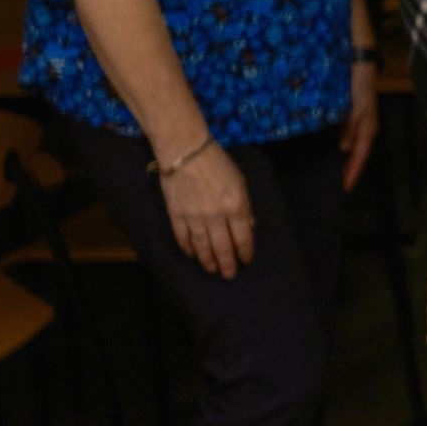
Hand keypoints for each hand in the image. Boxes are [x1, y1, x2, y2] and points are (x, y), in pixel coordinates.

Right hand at [159, 142, 253, 278]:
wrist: (185, 151)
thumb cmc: (217, 163)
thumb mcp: (240, 182)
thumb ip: (245, 206)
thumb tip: (250, 227)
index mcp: (235, 207)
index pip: (243, 238)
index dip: (245, 253)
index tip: (246, 261)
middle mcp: (216, 216)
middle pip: (223, 248)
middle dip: (227, 264)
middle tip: (229, 275)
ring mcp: (194, 217)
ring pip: (202, 247)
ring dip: (208, 262)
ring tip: (212, 270)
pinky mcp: (176, 214)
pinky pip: (182, 238)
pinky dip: (188, 249)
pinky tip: (193, 255)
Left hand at [340, 60, 380, 191]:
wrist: (357, 53)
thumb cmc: (359, 81)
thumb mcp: (357, 106)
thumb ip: (351, 127)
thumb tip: (343, 149)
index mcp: (368, 126)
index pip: (360, 156)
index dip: (352, 172)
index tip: (343, 190)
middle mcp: (363, 124)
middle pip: (355, 152)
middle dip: (346, 168)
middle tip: (333, 185)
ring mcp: (355, 117)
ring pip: (348, 143)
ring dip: (340, 156)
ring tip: (327, 170)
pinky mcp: (347, 108)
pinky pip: (342, 131)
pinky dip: (335, 141)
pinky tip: (324, 144)